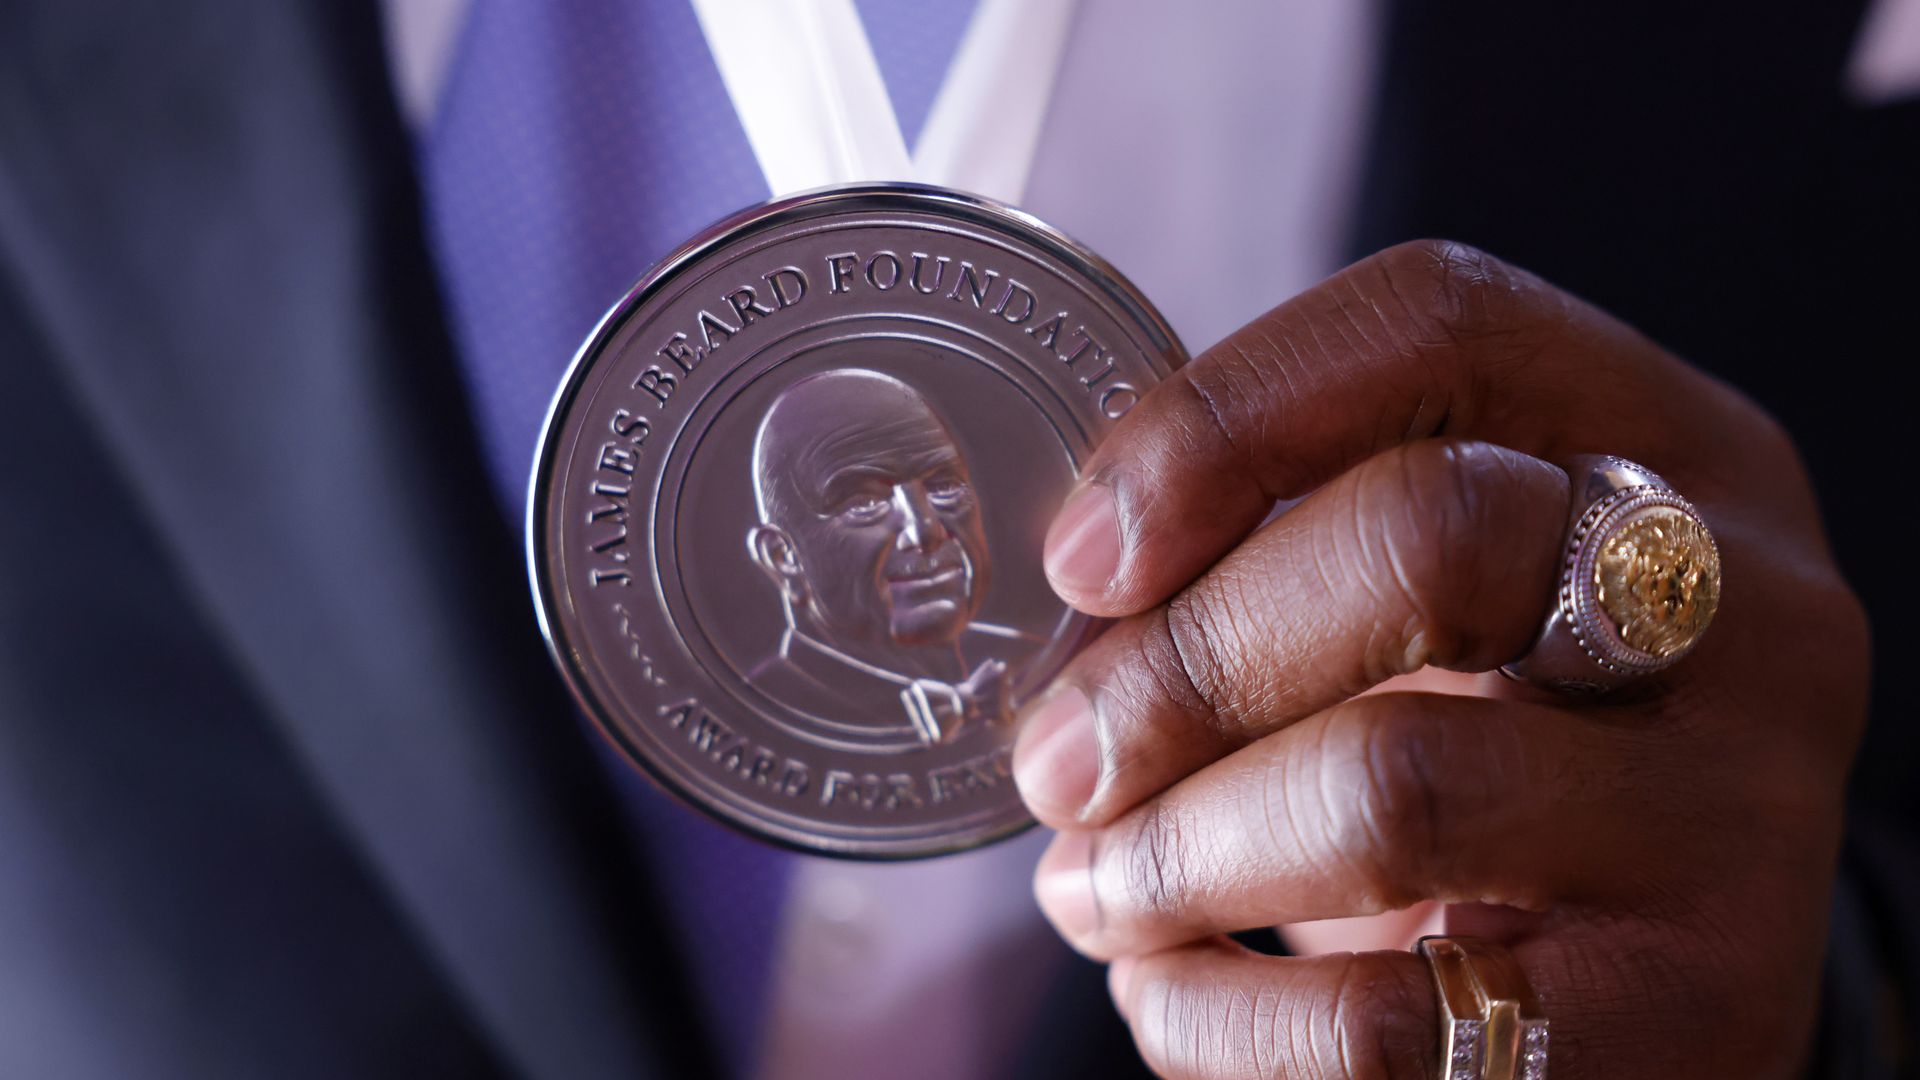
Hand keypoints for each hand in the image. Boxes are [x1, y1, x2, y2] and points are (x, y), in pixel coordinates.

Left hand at [1011, 241, 1868, 1076]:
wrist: (1672, 987)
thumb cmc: (1510, 752)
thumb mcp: (1453, 610)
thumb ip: (1295, 554)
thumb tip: (1068, 619)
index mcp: (1669, 444)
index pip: (1445, 322)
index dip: (1221, 417)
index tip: (1081, 557)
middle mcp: (1745, 603)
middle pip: (1427, 534)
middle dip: (1184, 661)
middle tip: (1060, 757)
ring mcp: (1741, 815)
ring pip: (1393, 786)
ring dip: (1176, 853)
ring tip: (1095, 890)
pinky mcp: (1692, 1014)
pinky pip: (1385, 1020)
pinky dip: (1215, 1017)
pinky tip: (1170, 995)